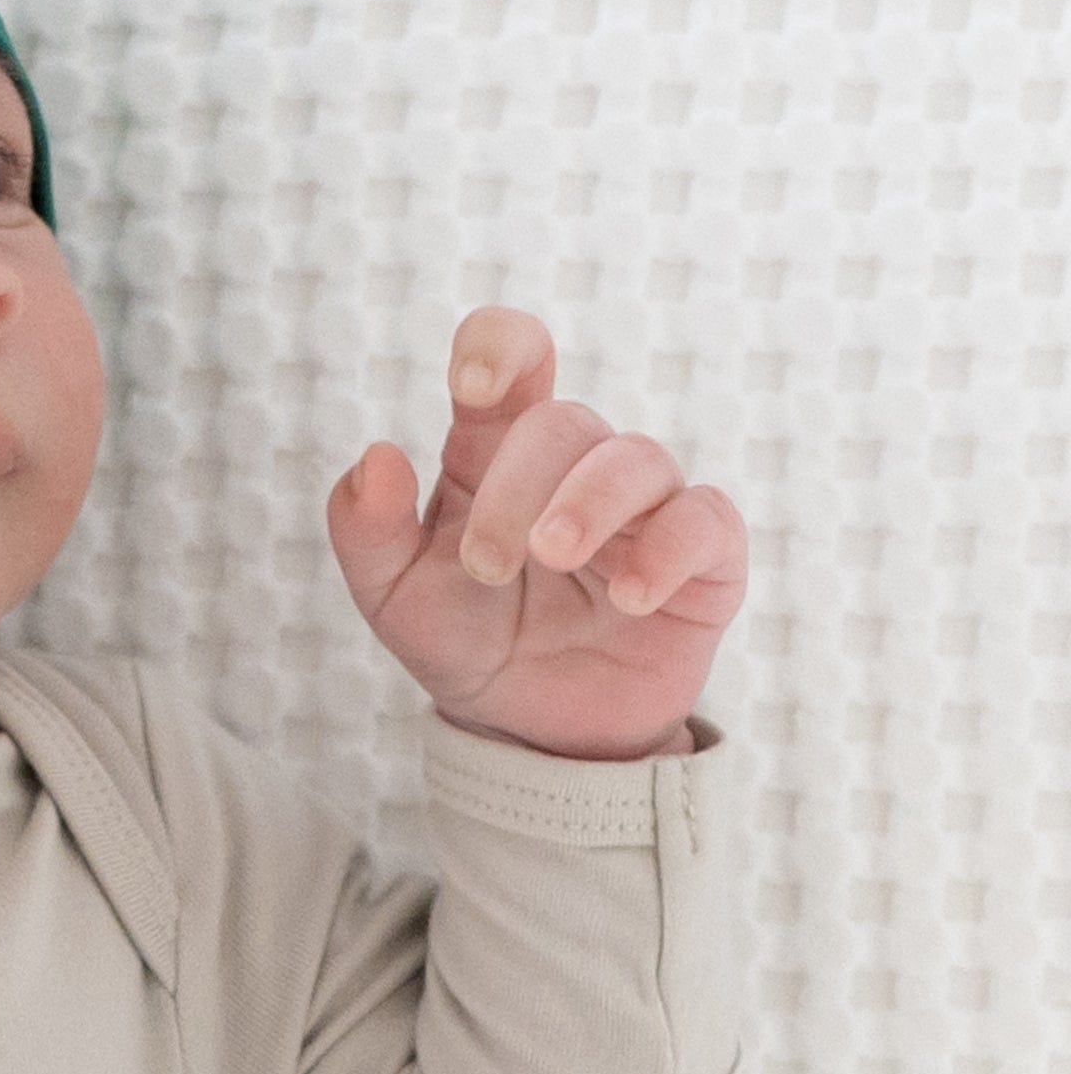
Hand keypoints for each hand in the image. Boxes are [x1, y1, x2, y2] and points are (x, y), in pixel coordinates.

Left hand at [325, 305, 747, 761]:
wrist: (530, 728)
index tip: (473, 386)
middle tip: (486, 567)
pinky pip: (707, 520)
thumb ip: (365, 530)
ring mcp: (644, 507)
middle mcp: (574, 464)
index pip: (514, 355)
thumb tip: (376, 457)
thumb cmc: (462, 638)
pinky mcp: (703, 560)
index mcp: (495, 450)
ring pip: (638, 457)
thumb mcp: (391, 595)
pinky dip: (670, 549)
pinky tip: (629, 598)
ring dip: (588, 503)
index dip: (500, 345)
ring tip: (551, 558)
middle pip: (562, 422)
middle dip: (517, 487)